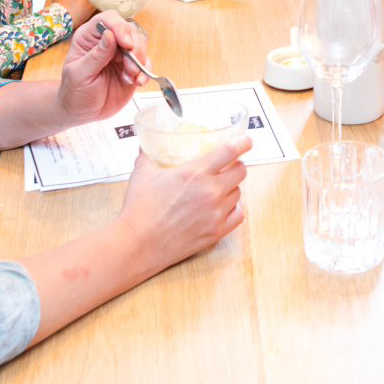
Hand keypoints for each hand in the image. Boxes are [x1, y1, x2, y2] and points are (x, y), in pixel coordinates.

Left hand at [56, 12, 148, 127]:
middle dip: (134, 47)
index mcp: (89, 38)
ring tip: (130, 77)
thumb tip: (109, 35)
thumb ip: (95, 56)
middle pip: (128, 30)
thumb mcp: (80, 75)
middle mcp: (107, 42)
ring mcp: (121, 54)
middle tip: (130, 67)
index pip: (107, 20)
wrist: (83, 112)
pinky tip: (137, 82)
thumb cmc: (74, 92)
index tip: (126, 44)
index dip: (119, 27)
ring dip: (139, 60)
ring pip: (140, 44)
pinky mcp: (132, 68)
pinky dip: (145, 72)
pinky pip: (146, 63)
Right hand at [118, 137, 250, 268]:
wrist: (138, 244)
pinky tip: (224, 207)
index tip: (245, 140)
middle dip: (236, 165)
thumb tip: (148, 145)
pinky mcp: (216, 232)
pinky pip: (238, 215)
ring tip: (219, 188)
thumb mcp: (142, 173)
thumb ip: (148, 155)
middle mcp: (210, 192)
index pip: (230, 151)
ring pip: (239, 193)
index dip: (242, 143)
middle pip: (240, 171)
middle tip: (227, 166)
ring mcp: (216, 213)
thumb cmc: (139, 209)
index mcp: (195, 173)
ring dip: (232, 187)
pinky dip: (234, 208)